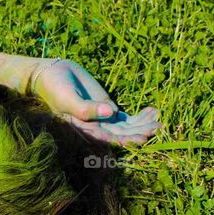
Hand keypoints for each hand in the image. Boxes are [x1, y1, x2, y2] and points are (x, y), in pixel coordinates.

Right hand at [29, 59, 160, 145]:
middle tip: (159, 127)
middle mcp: (97, 127)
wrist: (53, 74)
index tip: (143, 138)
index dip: (127, 140)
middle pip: (123, 134)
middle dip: (141, 131)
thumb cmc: (56, 88)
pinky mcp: (108, 107)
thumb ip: (86, 109)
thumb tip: (110, 113)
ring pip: (128, 126)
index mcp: (86, 130)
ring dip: (144, 123)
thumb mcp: (68, 99)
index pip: (109, 139)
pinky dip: (141, 115)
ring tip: (159, 117)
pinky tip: (154, 110)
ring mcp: (104, 118)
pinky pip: (128, 116)